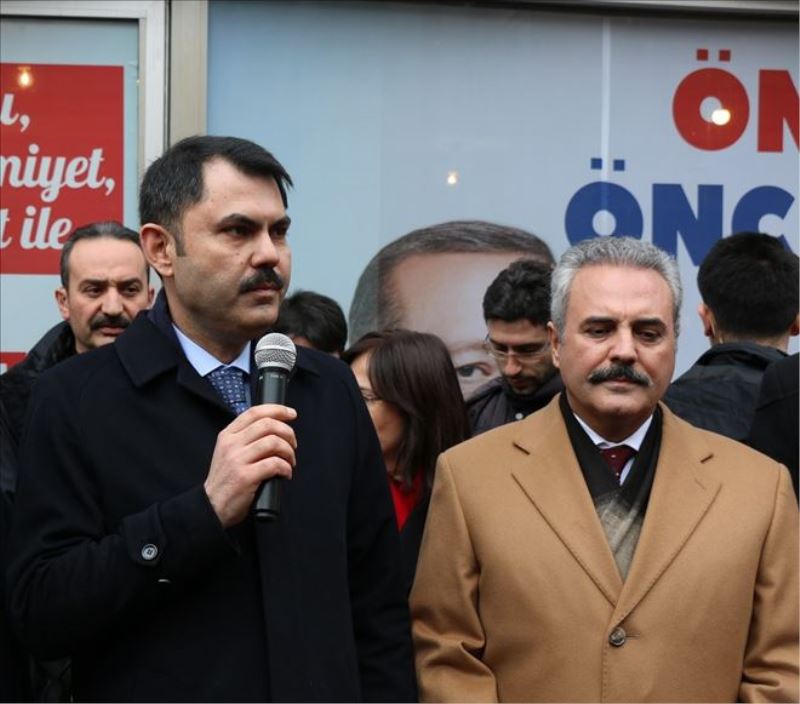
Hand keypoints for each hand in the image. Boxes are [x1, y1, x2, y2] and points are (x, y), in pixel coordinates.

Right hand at [204, 404, 296, 526]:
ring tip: (289, 461)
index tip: (291, 414)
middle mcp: (231, 444)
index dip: (277, 410)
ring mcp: (237, 460)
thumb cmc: (225, 480)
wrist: (211, 506)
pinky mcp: (245, 477)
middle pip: (268, 425)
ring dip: (289, 451)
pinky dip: (286, 468)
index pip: (255, 412)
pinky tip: (285, 473)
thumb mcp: (228, 452)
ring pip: (274, 442)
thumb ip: (245, 438)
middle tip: (293, 444)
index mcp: (228, 435)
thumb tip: (273, 427)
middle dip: (288, 432)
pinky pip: (275, 464)